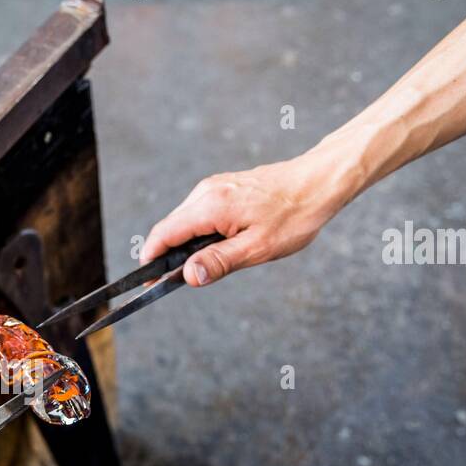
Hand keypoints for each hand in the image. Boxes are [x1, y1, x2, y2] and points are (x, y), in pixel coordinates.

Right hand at [140, 150, 353, 286]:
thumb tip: (189, 276)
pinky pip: (200, 213)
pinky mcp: (223, 188)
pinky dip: (200, 233)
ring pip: (186, 221)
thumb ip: (219, 261)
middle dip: (169, 255)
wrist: (318, 182)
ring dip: (188, 245)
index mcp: (210, 206)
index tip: (147, 280)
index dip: (151, 259)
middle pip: (172, 228)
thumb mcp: (257, 248)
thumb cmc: (293, 215)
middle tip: (177, 282)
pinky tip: (221, 245)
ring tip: (210, 264)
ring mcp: (214, 187)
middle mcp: (206, 192)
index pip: (164, 234)